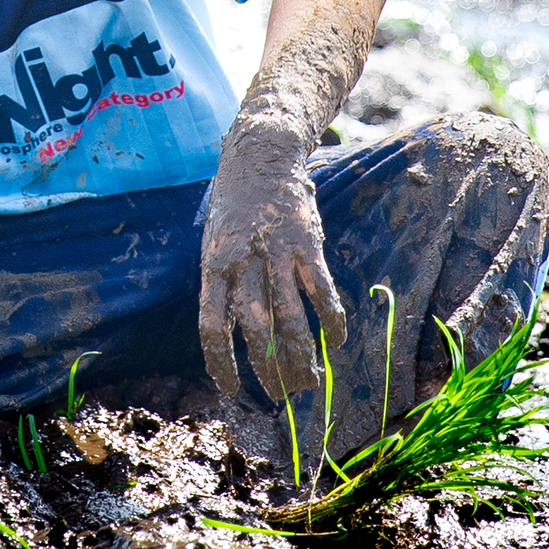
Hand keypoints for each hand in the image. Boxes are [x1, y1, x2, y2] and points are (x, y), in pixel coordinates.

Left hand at [198, 121, 346, 401]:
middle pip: (255, 331)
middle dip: (269, 370)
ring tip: (310, 382)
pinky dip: (331, 321)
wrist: (261, 154)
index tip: (233, 389)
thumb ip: (224, 281)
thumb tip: (236, 329)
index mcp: (213, 266)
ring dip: (301, 356)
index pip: (212, 326)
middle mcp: (243, 263)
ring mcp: (277, 254)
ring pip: (291, 318)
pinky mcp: (307, 245)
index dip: (222, 363)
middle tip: (282, 394)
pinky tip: (336, 342)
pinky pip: (321, 292)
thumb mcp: (216, 241)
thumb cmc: (235, 204)